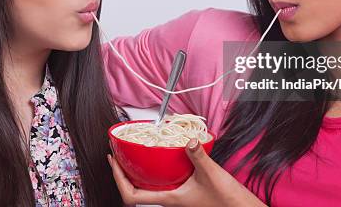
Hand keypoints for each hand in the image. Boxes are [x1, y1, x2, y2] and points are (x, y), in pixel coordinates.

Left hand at [108, 138, 265, 206]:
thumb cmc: (227, 200)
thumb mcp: (211, 174)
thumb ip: (199, 156)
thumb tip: (189, 140)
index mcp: (169, 198)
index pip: (132, 196)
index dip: (118, 179)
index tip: (113, 161)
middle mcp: (169, 198)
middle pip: (135, 190)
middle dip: (122, 173)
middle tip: (116, 155)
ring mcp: (176, 195)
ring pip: (147, 186)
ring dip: (136, 172)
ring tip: (131, 155)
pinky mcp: (185, 191)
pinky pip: (162, 181)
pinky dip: (155, 170)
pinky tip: (160, 158)